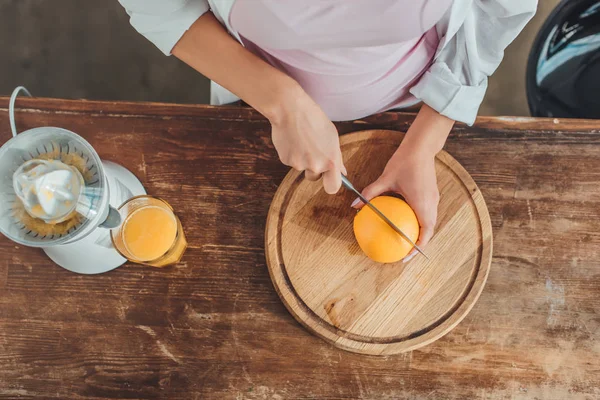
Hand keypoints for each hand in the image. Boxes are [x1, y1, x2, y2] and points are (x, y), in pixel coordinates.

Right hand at [270, 90, 345, 193]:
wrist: (290, 109)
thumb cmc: (313, 119)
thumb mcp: (332, 136)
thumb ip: (337, 157)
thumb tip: (342, 172)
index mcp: (331, 160)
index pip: (333, 187)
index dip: (330, 184)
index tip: (329, 180)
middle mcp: (315, 165)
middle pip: (314, 178)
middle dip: (314, 169)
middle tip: (312, 151)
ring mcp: (299, 164)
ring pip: (302, 168)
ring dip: (302, 159)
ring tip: (302, 140)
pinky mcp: (286, 160)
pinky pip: (291, 162)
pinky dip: (292, 153)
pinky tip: (293, 139)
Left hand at [352, 144, 438, 261]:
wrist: (421, 147)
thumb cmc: (404, 162)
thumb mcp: (385, 179)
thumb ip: (371, 193)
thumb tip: (354, 204)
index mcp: (422, 205)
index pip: (425, 234)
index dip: (417, 249)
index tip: (406, 256)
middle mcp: (431, 204)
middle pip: (428, 232)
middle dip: (417, 245)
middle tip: (403, 252)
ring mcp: (434, 199)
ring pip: (429, 223)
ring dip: (419, 233)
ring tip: (405, 239)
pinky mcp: (432, 194)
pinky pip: (427, 213)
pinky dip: (419, 221)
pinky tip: (405, 219)